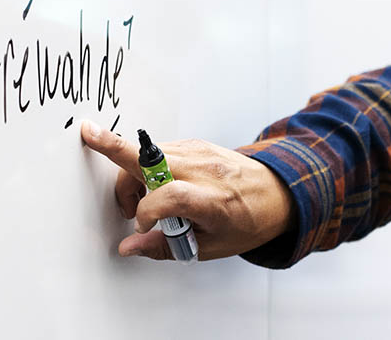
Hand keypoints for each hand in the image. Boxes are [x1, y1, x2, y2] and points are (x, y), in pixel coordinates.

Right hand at [81, 120, 293, 260]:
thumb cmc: (247, 222)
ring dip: (131, 174)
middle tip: (122, 201)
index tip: (141, 226)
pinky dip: (146, 167)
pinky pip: (158, 151)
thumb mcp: (210, 246)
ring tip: (141, 200)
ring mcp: (198, 152)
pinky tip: (156, 186)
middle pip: (146, 157)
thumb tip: (129, 246)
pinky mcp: (193, 143)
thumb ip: (163, 247)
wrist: (276, 193)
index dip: (146, 211)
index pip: (170, 196)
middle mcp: (203, 170)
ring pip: (146, 152)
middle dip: (114, 161)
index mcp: (212, 200)